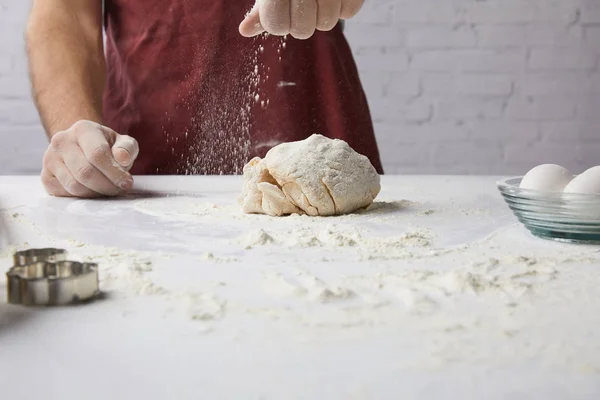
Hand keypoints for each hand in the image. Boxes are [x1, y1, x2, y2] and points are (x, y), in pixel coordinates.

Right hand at [41, 120, 138, 197]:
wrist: (83, 148)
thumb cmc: (108, 147)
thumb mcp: (123, 143)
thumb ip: (127, 148)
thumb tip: (122, 158)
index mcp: (82, 129)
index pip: (97, 154)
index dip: (114, 172)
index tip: (127, 183)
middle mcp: (61, 141)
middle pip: (85, 172)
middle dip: (107, 186)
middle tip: (118, 189)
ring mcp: (50, 159)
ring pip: (75, 186)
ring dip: (96, 193)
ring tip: (107, 189)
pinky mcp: (46, 176)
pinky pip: (66, 194)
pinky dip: (83, 197)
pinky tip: (92, 190)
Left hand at [239, 0, 362, 38]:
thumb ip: (262, 11)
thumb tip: (244, 30)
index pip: (277, 25)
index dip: (281, 22)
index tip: (283, 9)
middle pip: (303, 31)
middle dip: (303, 22)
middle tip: (304, 4)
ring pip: (327, 23)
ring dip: (324, 15)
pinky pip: (349, 11)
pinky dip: (344, 6)